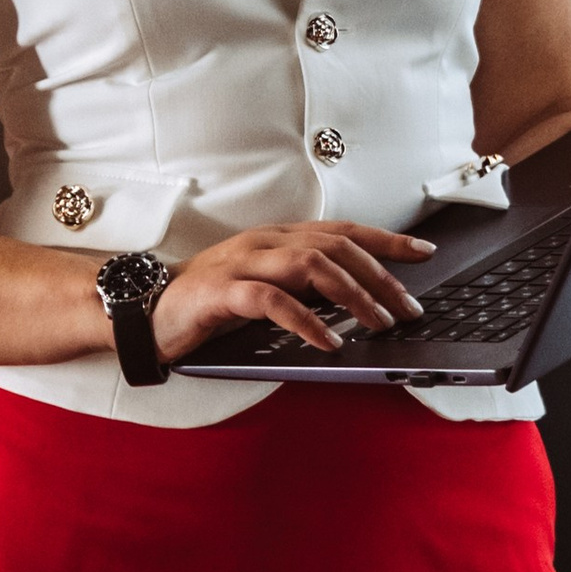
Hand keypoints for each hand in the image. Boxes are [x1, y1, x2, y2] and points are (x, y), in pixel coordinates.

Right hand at [151, 223, 436, 362]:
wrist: (145, 309)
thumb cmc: (208, 302)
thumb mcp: (262, 286)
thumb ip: (302, 286)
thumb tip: (357, 302)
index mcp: (277, 237)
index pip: (342, 230)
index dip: (386, 240)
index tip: (425, 253)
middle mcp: (264, 242)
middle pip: (335, 246)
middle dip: (379, 276)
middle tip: (409, 308)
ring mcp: (241, 263)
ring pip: (310, 265)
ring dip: (352, 295)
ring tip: (378, 323)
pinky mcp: (221, 292)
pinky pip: (271, 301)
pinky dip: (306, 321)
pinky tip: (328, 340)